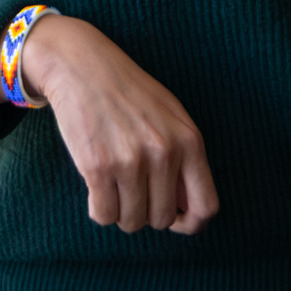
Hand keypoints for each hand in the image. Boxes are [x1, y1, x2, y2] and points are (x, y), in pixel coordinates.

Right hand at [13, 15, 220, 233]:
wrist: (84, 67)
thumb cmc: (129, 93)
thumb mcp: (171, 116)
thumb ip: (185, 158)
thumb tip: (188, 209)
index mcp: (190, 140)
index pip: (206, 206)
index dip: (190, 223)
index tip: (174, 219)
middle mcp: (164, 152)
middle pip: (163, 219)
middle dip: (147, 213)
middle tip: (133, 190)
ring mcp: (131, 161)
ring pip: (132, 222)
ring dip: (121, 212)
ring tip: (115, 185)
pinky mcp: (98, 167)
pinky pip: (103, 215)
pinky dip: (99, 209)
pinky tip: (97, 186)